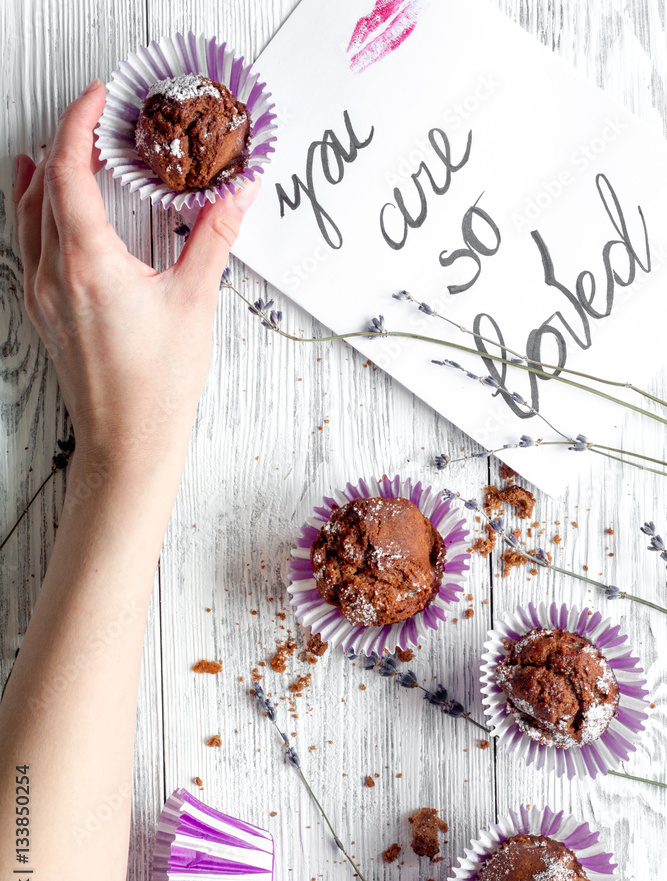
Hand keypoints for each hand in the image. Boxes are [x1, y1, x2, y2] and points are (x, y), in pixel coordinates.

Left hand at [13, 78, 258, 467]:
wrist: (128, 443)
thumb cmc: (156, 385)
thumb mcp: (194, 302)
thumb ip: (213, 238)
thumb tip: (237, 194)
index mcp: (87, 262)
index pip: (67, 169)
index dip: (79, 123)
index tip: (99, 99)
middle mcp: (53, 274)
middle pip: (40, 187)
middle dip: (62, 144)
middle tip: (91, 123)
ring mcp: (42, 297)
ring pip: (26, 218)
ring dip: (40, 179)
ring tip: (53, 154)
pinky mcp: (44, 317)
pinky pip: (28, 249)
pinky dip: (36, 218)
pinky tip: (47, 216)